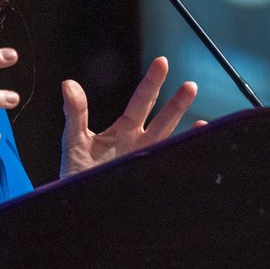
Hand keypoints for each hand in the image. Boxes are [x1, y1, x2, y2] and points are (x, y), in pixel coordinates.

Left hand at [59, 56, 197, 177]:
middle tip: (190, 86)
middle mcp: (140, 143)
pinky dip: (184, 155)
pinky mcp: (147, 178)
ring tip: (201, 120)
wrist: (77, 206)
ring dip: (185, 131)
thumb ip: (75, 112)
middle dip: (177, 103)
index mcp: (124, 130)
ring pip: (170, 140)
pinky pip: (169, 166)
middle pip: (163, 119)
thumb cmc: (76, 173)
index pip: (142, 101)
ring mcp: (146, 160)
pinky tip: (196, 144)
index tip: (162, 62)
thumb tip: (68, 84)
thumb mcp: (74, 140)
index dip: (152, 82)